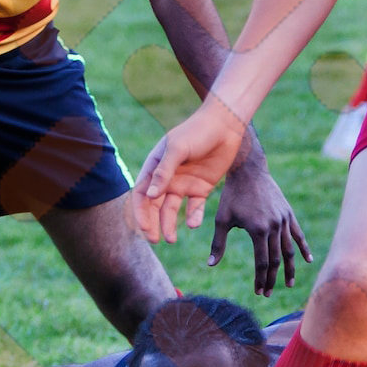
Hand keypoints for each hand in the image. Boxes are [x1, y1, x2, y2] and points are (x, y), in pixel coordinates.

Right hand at [133, 102, 249, 243]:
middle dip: (152, 224)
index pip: (142, 194)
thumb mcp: (177, 149)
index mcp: (155, 167)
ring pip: (172, 210)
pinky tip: (194, 224)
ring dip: (170, 225)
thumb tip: (150, 196)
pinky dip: (193, 217)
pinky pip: (194, 208)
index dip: (140, 212)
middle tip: (155, 240)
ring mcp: (184, 184)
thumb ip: (164, 172)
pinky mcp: (202, 189)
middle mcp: (167, 178)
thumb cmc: (197, 132)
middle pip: (154, 206)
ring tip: (172, 239)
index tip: (144, 227)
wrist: (225, 126)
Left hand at [206, 156, 312, 295]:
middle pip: (276, 259)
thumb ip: (218, 244)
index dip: (260, 279)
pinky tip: (308, 261)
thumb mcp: (222, 219)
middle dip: (272, 278)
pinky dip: (303, 248)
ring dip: (289, 269)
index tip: (258, 292)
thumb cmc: (232, 195)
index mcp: (258, 230)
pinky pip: (298, 234)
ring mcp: (283, 220)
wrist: (249, 170)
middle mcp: (274, 227)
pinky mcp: (288, 214)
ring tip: (288, 284)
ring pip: (289, 250)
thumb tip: (210, 265)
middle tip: (268, 293)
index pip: (262, 262)